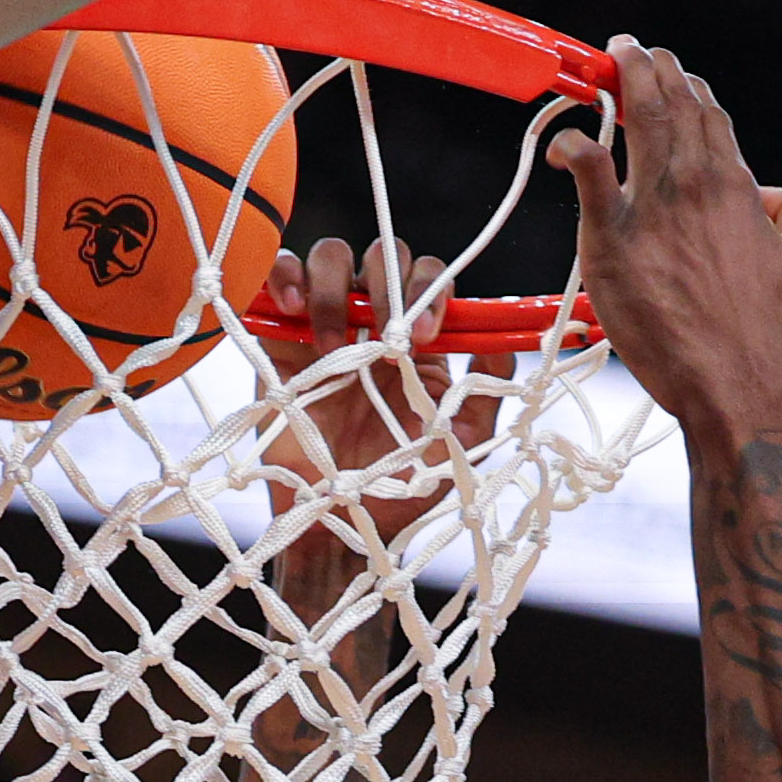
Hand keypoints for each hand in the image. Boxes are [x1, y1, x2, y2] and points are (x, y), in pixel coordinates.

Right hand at [248, 236, 512, 626]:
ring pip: (332, 258)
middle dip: (390, 284)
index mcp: (419, 340)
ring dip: (338, 286)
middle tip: (390, 338)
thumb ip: (485, 393)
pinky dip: (284, 278)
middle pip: (383, 258)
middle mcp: (374, 324)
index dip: (433, 291)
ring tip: (336, 341)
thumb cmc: (401, 488)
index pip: (429, 280)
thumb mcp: (460, 445)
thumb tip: (502, 340)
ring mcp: (326, 325)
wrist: (340, 523)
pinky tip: (293, 308)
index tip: (430, 335)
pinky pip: (278, 282)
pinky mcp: (282, 339)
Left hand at [545, 42, 781, 431]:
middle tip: (630, 48)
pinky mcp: (613, 240)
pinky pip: (590, 177)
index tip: (670, 72)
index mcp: (735, 185)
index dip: (688, 86)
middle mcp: (694, 184)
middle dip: (649, 66)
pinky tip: (565, 137)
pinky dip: (576, 148)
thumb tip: (781, 189)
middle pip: (670, 104)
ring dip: (620, 80)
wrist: (736, 382)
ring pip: (636, 120)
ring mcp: (652, 208)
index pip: (708, 115)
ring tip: (609, 59)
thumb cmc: (770, 332)